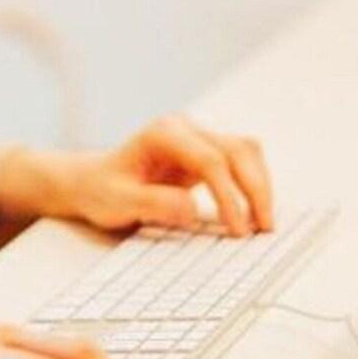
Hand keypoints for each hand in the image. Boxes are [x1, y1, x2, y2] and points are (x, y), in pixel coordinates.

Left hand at [0, 117, 274, 238]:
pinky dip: (253, 185)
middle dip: (255, 189)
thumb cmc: (101, 190)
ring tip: (264, 224)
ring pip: (246, 152)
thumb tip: (191, 210)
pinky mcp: (206, 154)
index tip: (236, 228)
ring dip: (260, 186)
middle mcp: (185, 129)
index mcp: (163, 134)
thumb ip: (152, 204)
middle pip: (237, 150)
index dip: (228, 195)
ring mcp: (198, 139)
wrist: (92, 182)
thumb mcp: (117, 202)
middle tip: (263, 228)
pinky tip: (254, 213)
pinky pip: (241, 163)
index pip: (209, 159)